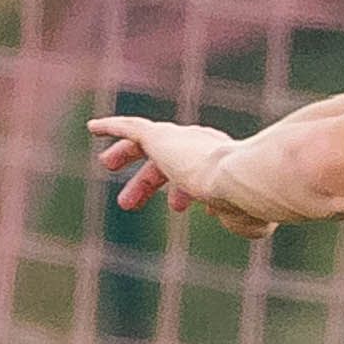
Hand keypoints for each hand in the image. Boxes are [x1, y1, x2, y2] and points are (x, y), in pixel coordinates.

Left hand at [88, 114, 277, 237]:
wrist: (244, 179)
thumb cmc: (250, 202)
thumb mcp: (248, 217)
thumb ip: (238, 217)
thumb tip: (222, 212)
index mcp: (227, 162)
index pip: (200, 175)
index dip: (188, 192)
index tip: (183, 209)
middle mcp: (205, 145)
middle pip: (167, 161)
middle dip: (148, 182)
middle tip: (128, 203)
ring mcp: (182, 139)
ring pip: (147, 144)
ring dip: (126, 154)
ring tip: (106, 165)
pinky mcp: (160, 136)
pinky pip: (132, 128)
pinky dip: (112, 126)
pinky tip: (92, 127)